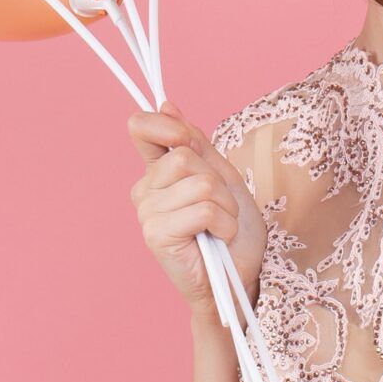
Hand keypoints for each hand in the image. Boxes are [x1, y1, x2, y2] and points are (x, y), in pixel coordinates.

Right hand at [128, 103, 266, 316]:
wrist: (240, 277)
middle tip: (220, 208)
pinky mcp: (157, 234)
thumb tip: (166, 104)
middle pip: (183, 154)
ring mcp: (147, 213)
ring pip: (199, 182)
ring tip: (220, 226)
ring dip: (225, 205)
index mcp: (157, 172)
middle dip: (216, 179)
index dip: (166, 125)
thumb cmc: (232, 230)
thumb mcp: (221, 175)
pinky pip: (202, 208)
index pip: (141, 128)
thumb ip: (195, 142)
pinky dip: (223, 223)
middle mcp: (145, 190)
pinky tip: (217, 239)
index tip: (185, 138)